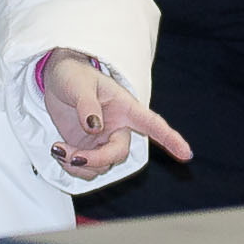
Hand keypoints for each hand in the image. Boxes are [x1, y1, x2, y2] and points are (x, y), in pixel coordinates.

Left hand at [40, 49, 194, 178]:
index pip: (152, 124)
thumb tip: (94, 126)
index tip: (187, 154)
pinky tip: (59, 150)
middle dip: (96, 159)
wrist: (56, 79)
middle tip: (73, 157)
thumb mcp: (79, 84)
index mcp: (125, 107)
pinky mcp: (87, 149)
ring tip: (58, 148)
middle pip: (118, 153)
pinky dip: (70, 165)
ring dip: (79, 164)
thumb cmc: (74, 74)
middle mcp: (118, 127)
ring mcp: (102, 140)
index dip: (170, 139)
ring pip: (101, 166)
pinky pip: (85, 169)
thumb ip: (87, 104)